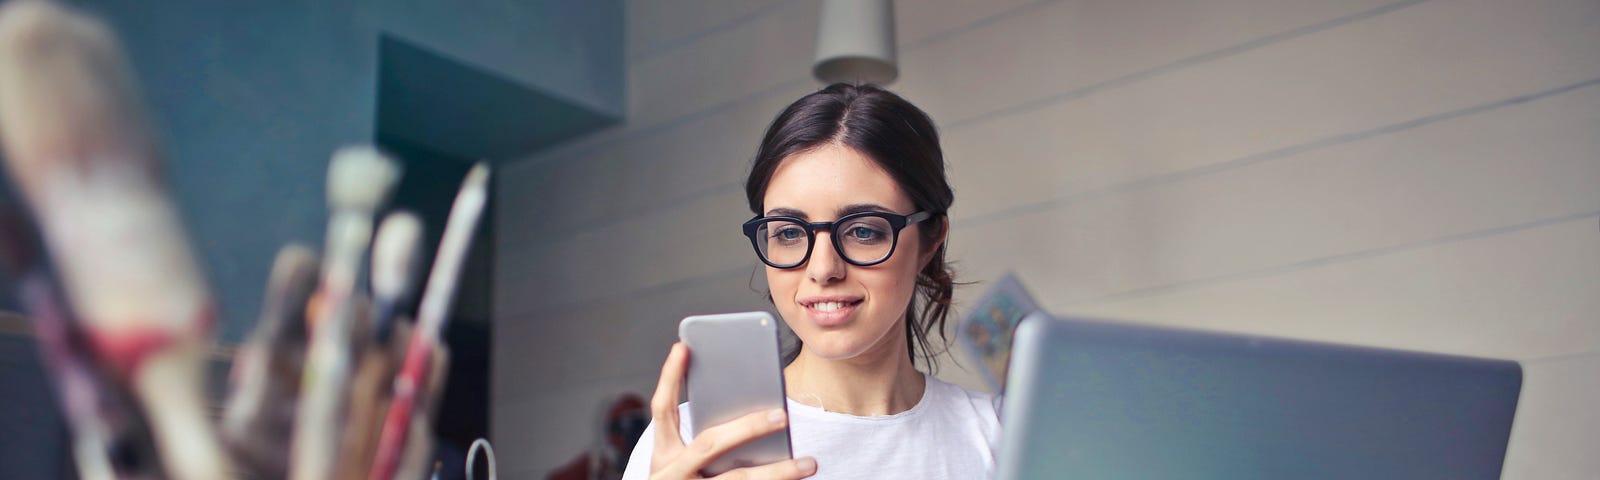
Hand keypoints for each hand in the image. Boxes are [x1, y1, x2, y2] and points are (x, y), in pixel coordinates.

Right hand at [647, 342, 816, 478]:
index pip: (663, 409)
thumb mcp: (678, 462)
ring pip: (738, 479)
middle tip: (783, 415)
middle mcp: (671, 474)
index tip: (683, 346)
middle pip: (710, 443)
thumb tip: (747, 406)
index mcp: (663, 454)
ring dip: (778, 472)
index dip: (670, 377)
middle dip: (749, 427)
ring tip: (810, 463)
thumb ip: (702, 439)